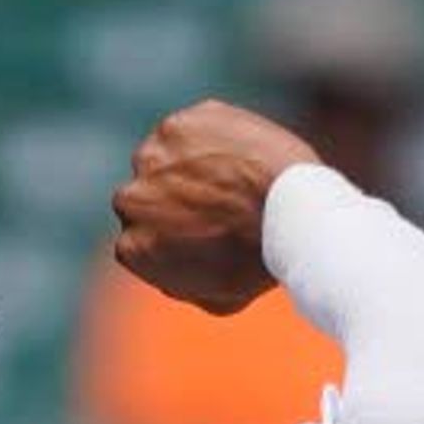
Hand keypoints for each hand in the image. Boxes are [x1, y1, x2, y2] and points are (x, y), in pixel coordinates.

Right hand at [111, 102, 325, 313]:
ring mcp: (151, 157)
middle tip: (222, 202)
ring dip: (189, 165)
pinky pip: (190, 130)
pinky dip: (211, 139)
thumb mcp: (220, 297)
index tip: (204, 231)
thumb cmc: (261, 262)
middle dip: (174, 197)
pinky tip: (241, 156)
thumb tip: (170, 268)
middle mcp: (131, 200)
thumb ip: (181, 281)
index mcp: (132, 247)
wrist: (291, 211)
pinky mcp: (178, 125)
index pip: (141, 238)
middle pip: (146, 195)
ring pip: (163, 159)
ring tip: (235, 179)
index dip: (172, 233)